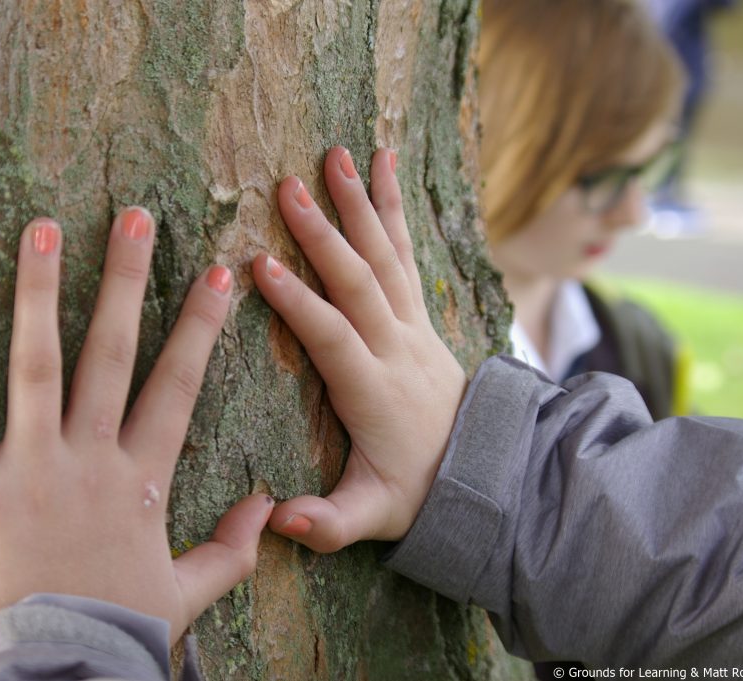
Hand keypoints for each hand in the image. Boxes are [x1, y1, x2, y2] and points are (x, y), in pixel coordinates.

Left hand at [0, 210, 273, 655]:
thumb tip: (270, 508)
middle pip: (113, 355)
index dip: (201, 328)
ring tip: (44, 227)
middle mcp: (90, 459)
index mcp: (141, 481)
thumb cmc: (114, 637)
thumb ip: (231, 551)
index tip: (220, 273)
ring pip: (38, 363)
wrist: (54, 679)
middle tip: (136, 218)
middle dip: (128, 282)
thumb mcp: (185, 596)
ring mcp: (30, 467)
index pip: (178, 388)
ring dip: (40, 292)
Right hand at [252, 147, 467, 551]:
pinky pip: (406, 254)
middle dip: (324, 235)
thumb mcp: (372, 519)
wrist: (483, 473)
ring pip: (386, 256)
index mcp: (374, 392)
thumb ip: (329, 523)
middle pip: (360, 283)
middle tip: (289, 189)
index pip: (334, 338)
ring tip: (335, 154)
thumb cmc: (415, 493)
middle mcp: (397, 349)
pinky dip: (394, 208)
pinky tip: (383, 164)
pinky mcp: (420, 315)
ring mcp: (413, 326)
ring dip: (360, 204)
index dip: (299, 303)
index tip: (260, 265)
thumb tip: (279, 520)